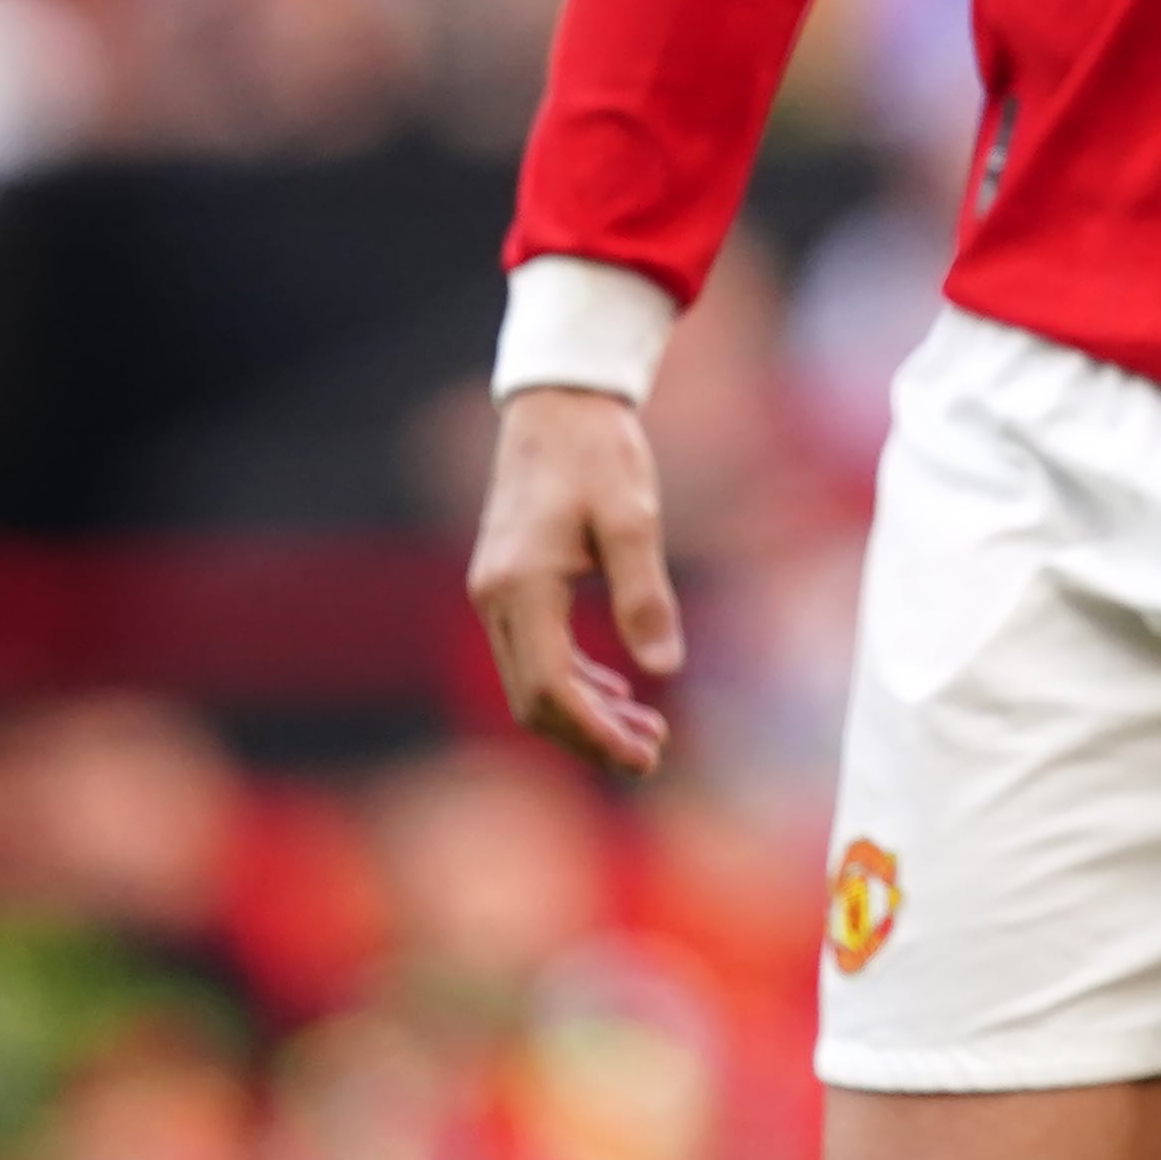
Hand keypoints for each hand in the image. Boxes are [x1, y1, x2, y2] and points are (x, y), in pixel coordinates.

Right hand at [466, 386, 684, 774]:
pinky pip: (533, 653)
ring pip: (532, 680)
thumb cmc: (599, 453)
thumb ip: (645, 593)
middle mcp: (495, 599)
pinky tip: (616, 688)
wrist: (560, 405)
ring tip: (646, 730)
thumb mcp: (633, 518)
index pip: (550, 689)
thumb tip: (665, 668)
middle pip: (534, 699)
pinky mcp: (509, 585)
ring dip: (585, 712)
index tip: (647, 754)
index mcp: (521, 588)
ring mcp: (496, 594)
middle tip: (653, 752)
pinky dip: (573, 680)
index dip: (596, 732)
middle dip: (591, 734)